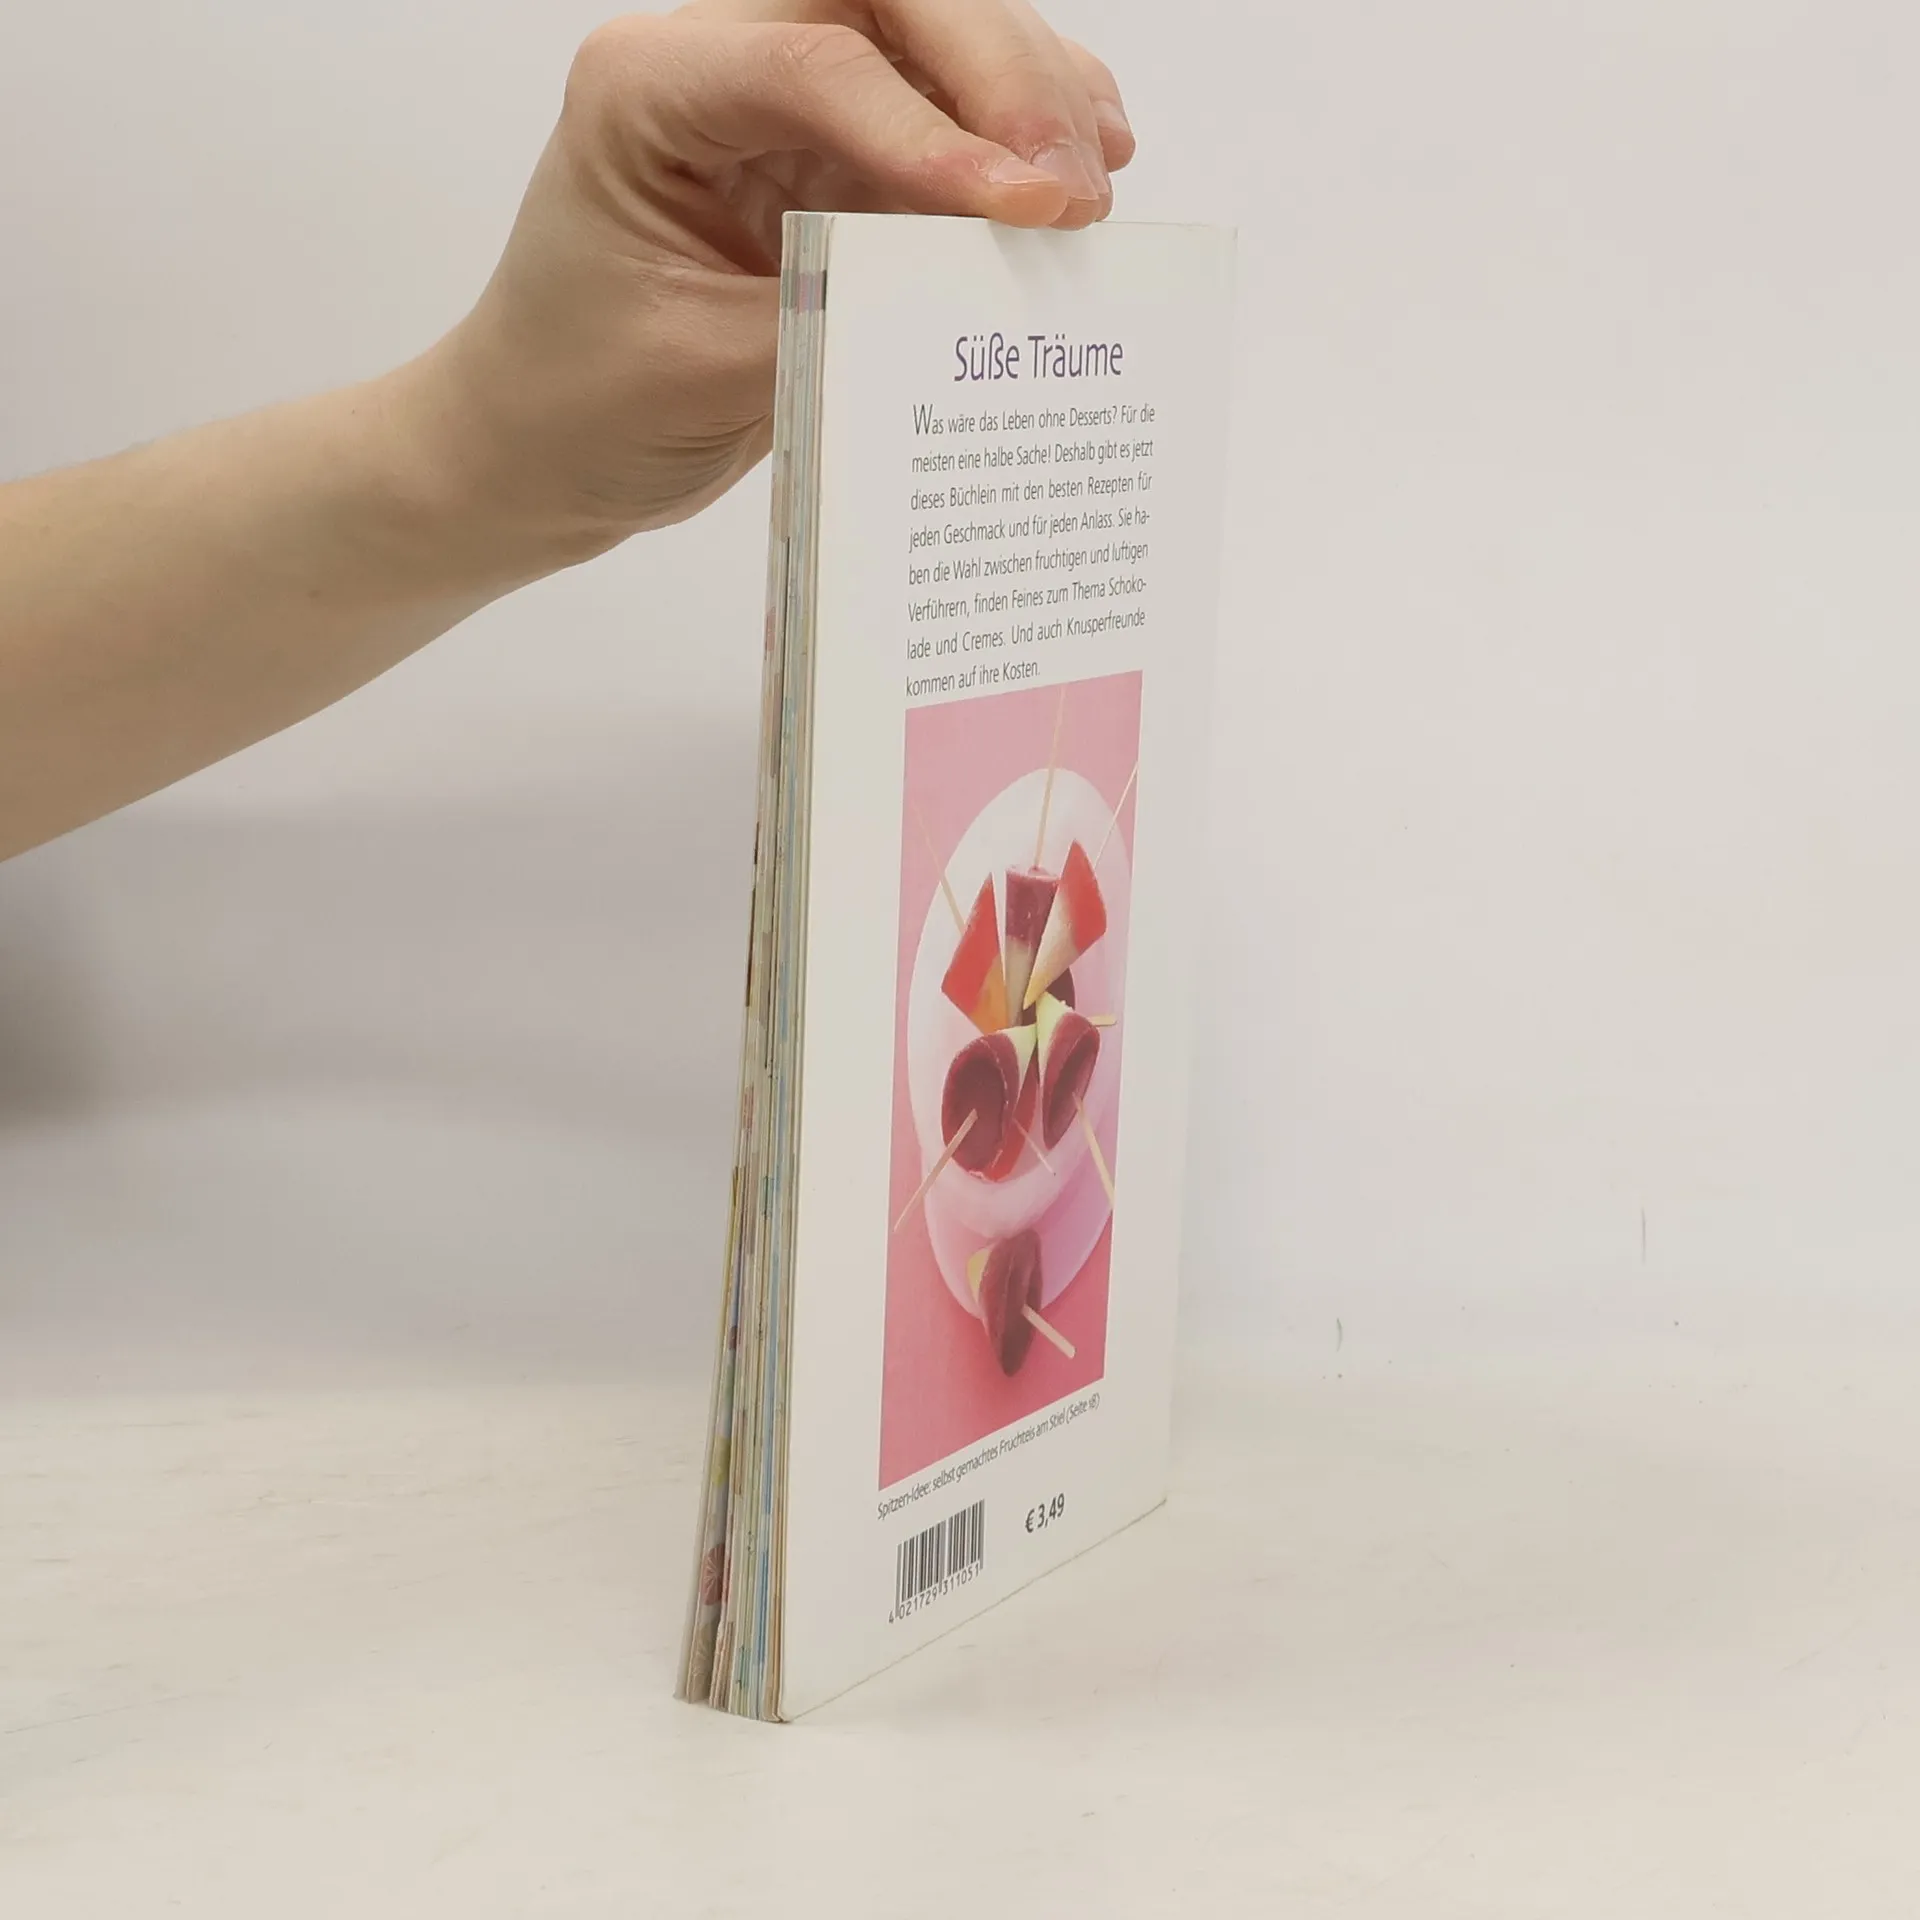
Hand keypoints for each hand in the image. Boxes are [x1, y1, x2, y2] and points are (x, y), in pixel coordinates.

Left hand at [414, 2, 1133, 575]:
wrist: (539, 448)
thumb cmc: (580, 405)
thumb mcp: (703, 374)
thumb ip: (832, 316)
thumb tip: (974, 286)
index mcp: (648, 90)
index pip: (817, 64)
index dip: (935, 130)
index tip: (1025, 209)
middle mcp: (715, 66)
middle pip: (891, 1)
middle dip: (1004, 78)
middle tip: (1077, 187)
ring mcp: (782, 104)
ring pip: (935, 38)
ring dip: (1031, 95)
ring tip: (1098, 183)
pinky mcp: (833, 159)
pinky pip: (944, 113)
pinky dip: (1020, 133)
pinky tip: (1083, 170)